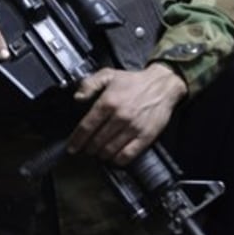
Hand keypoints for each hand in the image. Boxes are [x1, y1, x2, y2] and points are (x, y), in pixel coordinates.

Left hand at [66, 63, 186, 165]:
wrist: (161, 86)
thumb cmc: (134, 81)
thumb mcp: (108, 74)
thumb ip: (89, 84)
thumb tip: (77, 98)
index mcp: (108, 101)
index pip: (87, 127)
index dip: (77, 140)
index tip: (72, 146)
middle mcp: (120, 116)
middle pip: (96, 141)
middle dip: (88, 148)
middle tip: (85, 149)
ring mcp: (133, 128)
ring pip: (110, 150)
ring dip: (101, 154)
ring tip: (98, 152)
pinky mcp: (145, 137)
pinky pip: (127, 155)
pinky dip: (117, 160)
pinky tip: (113, 157)